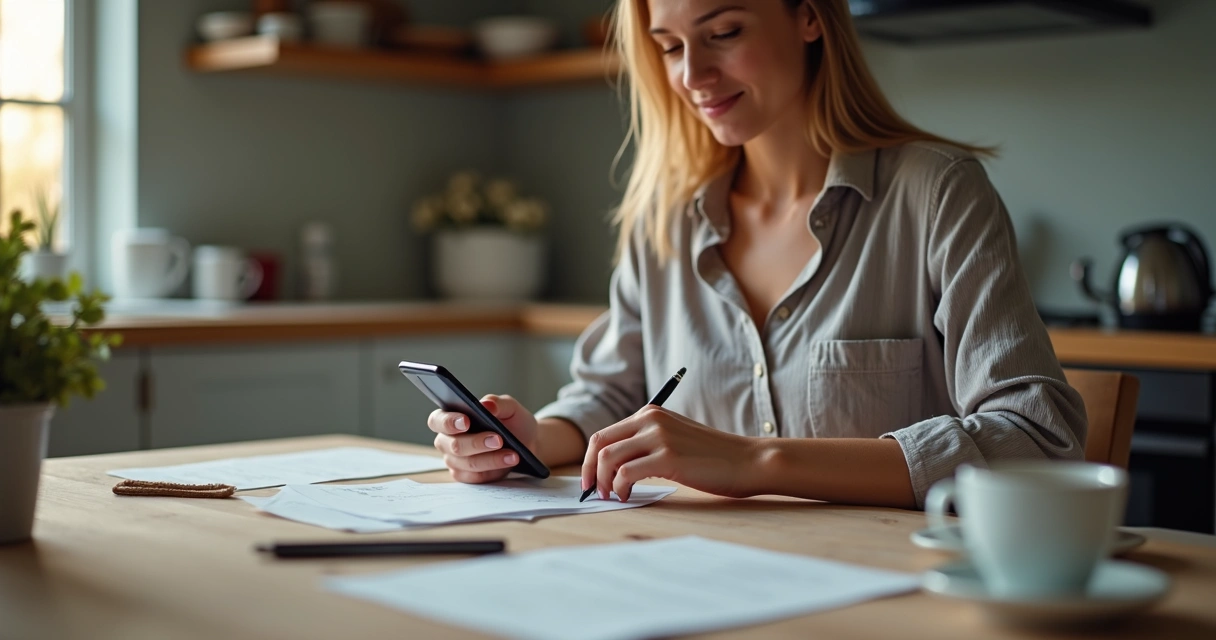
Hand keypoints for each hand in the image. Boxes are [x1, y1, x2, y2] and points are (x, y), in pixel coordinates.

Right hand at [428, 394, 538, 483]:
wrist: (527, 443)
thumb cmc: (512, 422)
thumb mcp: (509, 407)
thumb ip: (497, 403)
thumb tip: (486, 405)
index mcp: (451, 418)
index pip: (437, 420)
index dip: (448, 422)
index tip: (466, 422)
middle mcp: (447, 440)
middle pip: (453, 445)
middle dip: (476, 443)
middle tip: (498, 439)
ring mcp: (454, 460)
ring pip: (467, 463)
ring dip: (491, 458)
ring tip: (512, 453)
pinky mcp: (466, 476)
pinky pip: (476, 476)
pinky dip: (494, 469)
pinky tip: (509, 461)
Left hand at [581, 405, 760, 501]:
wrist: (747, 460)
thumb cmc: (713, 456)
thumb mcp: (675, 438)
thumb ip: (648, 442)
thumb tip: (613, 466)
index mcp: (650, 413)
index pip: (604, 434)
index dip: (589, 460)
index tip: (590, 480)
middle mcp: (651, 420)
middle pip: (599, 444)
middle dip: (589, 471)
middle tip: (593, 491)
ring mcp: (659, 437)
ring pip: (608, 459)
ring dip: (603, 482)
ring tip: (612, 496)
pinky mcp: (667, 458)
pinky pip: (626, 474)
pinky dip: (620, 488)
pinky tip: (627, 496)